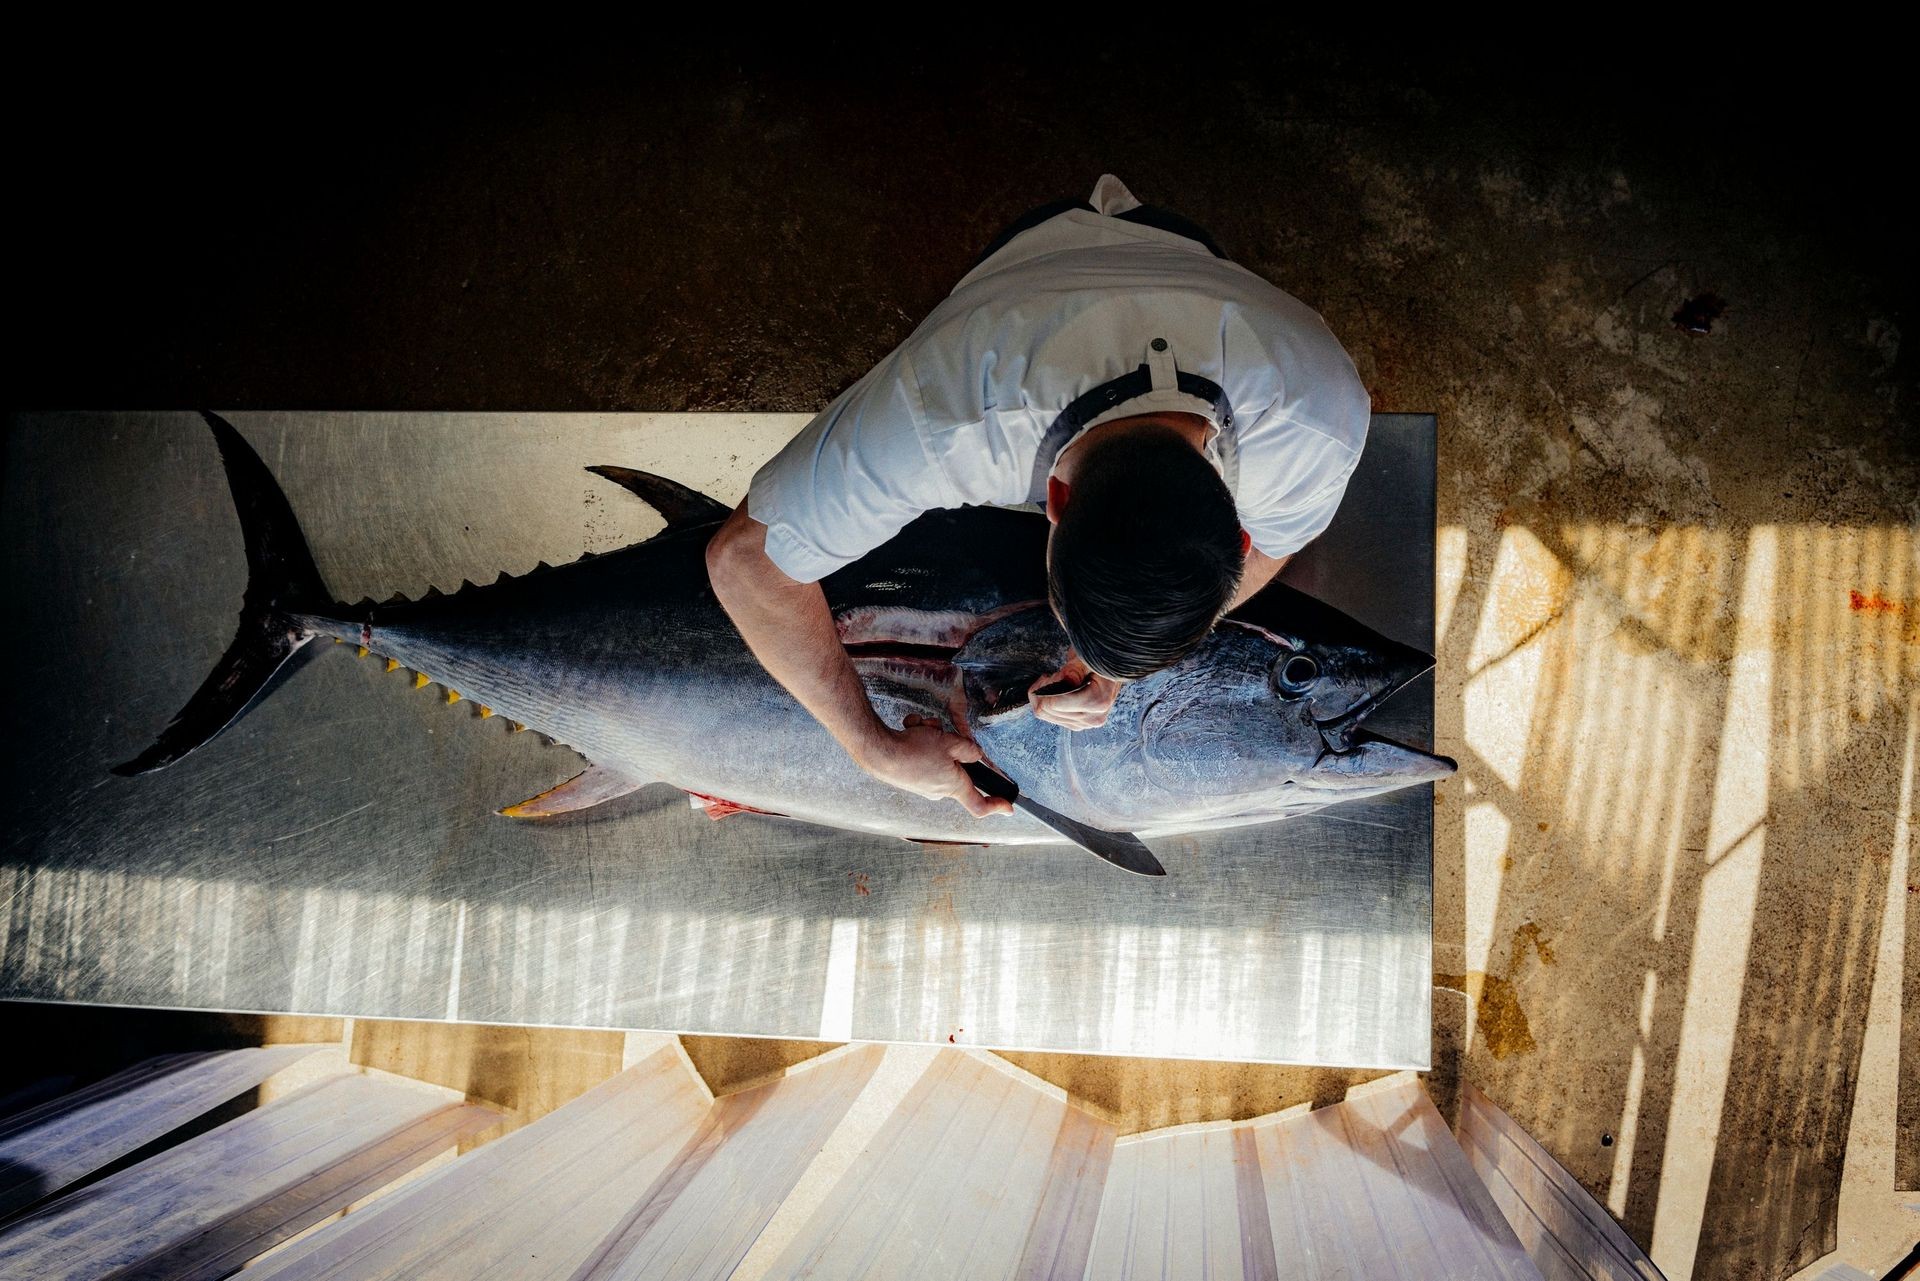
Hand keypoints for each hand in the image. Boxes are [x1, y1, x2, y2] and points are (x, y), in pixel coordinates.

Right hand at [854, 715, 1012, 817]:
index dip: (996, 806)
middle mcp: (938, 789)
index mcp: (953, 786)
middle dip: (950, 743)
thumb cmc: (913, 751)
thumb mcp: (950, 743)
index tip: (1008, 807)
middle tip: (942, 733)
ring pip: (938, 754)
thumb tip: (976, 755)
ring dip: (932, 736)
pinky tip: (910, 731)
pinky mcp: (909, 774)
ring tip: (922, 730)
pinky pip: (921, 752)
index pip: (979, 805)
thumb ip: (968, 749)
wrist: (878, 751)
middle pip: (956, 766)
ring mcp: (923, 782)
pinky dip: (917, 738)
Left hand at [1028, 655, 1122, 729]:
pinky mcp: (1079, 724)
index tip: (1053, 674)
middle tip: (1053, 676)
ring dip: (1045, 697)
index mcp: (1098, 701)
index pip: (1055, 704)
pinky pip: (1052, 718)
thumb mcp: (1087, 658)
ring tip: (1056, 681)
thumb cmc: (1097, 661)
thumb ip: (1076, 668)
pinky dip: (1049, 704)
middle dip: (1044, 690)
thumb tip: (1067, 679)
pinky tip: (1057, 691)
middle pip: (1048, 710)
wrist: (1107, 669)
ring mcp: (1086, 723)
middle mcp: (1094, 717)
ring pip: (1046, 715)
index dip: (1047, 686)